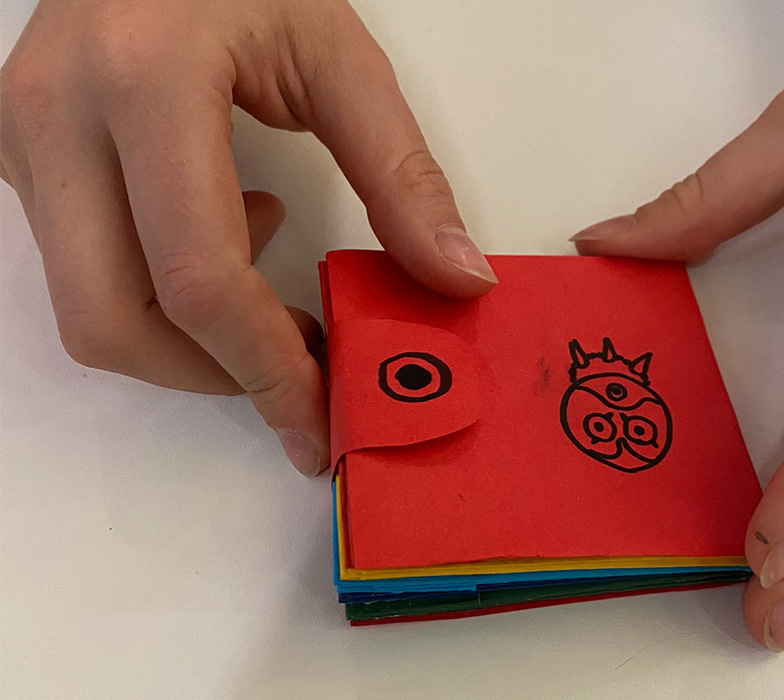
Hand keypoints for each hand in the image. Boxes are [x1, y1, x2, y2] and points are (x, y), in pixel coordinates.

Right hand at [0, 0, 496, 475]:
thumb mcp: (339, 59)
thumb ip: (401, 175)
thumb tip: (455, 280)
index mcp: (144, 83)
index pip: (198, 275)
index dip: (264, 368)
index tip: (317, 420)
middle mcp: (57, 118)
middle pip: (113, 320)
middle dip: (214, 376)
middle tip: (299, 371)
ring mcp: (22, 141)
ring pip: (88, 309)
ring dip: (189, 335)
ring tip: (264, 267)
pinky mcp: (18, 156)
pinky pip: (82, 270)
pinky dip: (161, 290)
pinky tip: (221, 226)